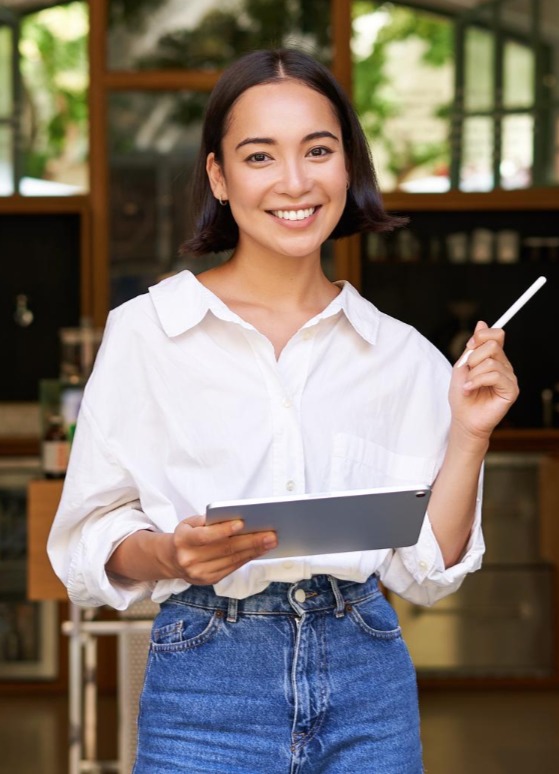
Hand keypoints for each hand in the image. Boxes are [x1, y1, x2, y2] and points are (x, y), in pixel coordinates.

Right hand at [170, 516, 276, 585]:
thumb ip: (209, 520)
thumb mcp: (190, 523)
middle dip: (250, 541)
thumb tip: (237, 518)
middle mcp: (190, 559)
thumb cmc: (187, 535)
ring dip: (254, 551)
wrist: (172, 559)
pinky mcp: (209, 580)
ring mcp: (199, 573)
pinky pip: (232, 568)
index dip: (224, 530)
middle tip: (270, 535)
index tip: (242, 523)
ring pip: (232, 560)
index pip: (206, 536)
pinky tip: (259, 551)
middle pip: (225, 549)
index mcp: (183, 540)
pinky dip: (248, 558)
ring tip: (270, 542)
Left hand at [450, 321, 518, 441]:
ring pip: (492, 361)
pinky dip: (478, 381)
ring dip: (473, 374)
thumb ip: (472, 346)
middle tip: (467, 372)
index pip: (496, 335)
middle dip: (474, 358)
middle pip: (493, 345)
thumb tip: (481, 322)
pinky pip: (496, 375)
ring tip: (468, 386)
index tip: (469, 345)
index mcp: (493, 358)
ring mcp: (509, 378)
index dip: (482, 335)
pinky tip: (470, 389)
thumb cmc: (462, 395)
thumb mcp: (462, 366)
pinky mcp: (511, 390)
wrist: (463, 419)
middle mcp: (504, 366)